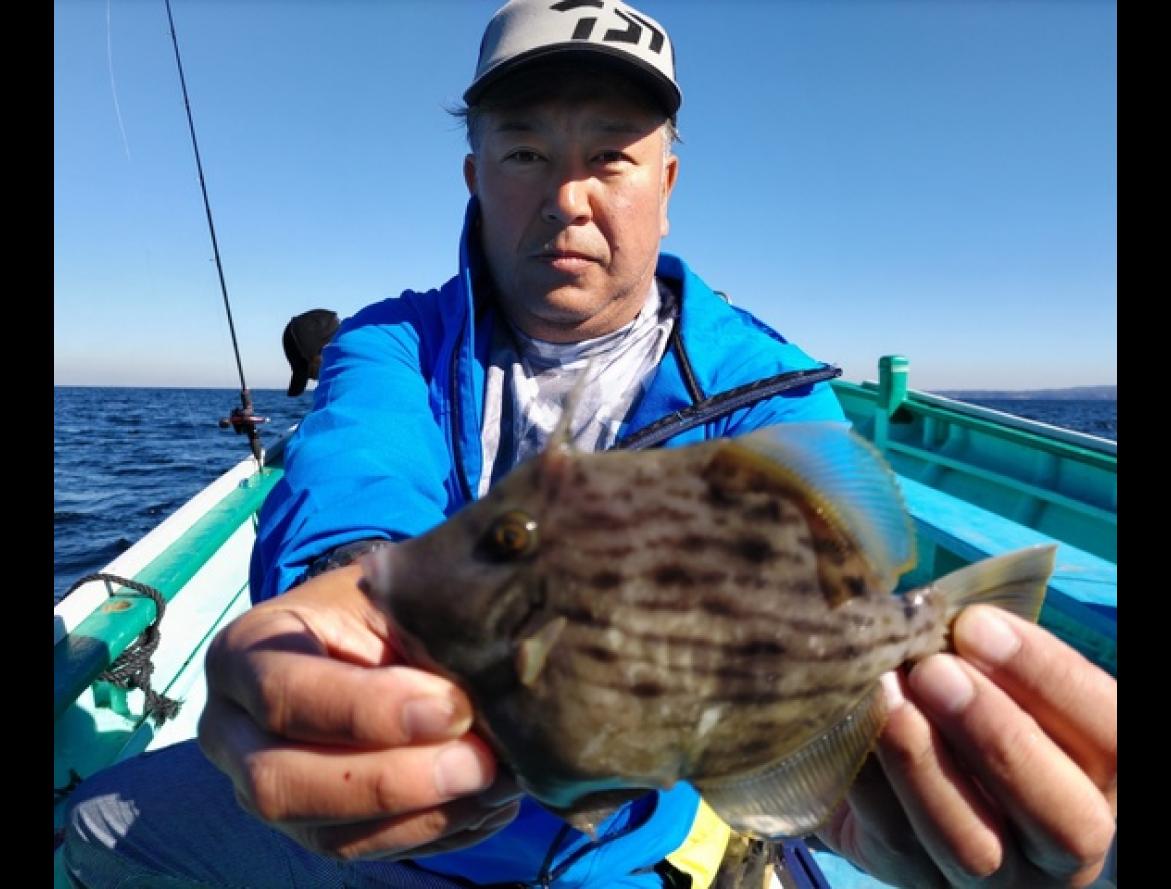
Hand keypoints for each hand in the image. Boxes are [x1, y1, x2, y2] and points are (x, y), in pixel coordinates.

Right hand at [197, 564, 520, 860]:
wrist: (371, 632)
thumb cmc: (382, 605)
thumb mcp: (395, 594)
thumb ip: (421, 632)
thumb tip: (481, 692)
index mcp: (244, 653)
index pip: (284, 695)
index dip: (369, 711)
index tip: (453, 708)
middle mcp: (231, 731)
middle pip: (281, 782)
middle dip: (392, 781)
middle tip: (481, 762)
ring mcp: (263, 789)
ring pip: (325, 833)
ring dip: (422, 816)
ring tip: (495, 783)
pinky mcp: (309, 826)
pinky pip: (362, 851)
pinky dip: (431, 832)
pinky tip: (483, 804)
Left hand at [816, 605, 1116, 887]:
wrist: (895, 770)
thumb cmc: (960, 703)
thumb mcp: (992, 680)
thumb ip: (985, 654)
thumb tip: (938, 608)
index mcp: (1099, 778)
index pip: (1108, 735)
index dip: (1047, 677)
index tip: (975, 623)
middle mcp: (1063, 848)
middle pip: (1065, 817)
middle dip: (997, 735)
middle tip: (933, 670)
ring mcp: (993, 879)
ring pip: (973, 844)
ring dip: (924, 763)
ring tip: (886, 692)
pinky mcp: (916, 880)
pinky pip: (894, 839)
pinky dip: (868, 778)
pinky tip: (849, 724)